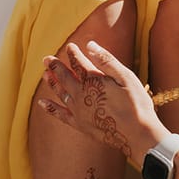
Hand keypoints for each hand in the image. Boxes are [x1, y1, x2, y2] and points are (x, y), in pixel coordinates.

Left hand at [40, 40, 166, 166]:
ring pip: (60, 93)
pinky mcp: (80, 124)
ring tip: (44, 74)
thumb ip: (106, 60)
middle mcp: (81, 95)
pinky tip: (41, 103)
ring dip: (52, 83)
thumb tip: (90, 44)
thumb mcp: (125, 77)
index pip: (78, 63)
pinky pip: (60, 114)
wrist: (137, 133)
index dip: (73, 54)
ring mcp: (79, 111)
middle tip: (46, 59)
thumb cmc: (136, 103)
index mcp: (93, 81)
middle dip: (55, 66)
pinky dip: (50, 108)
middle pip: (64, 77)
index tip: (69, 46)